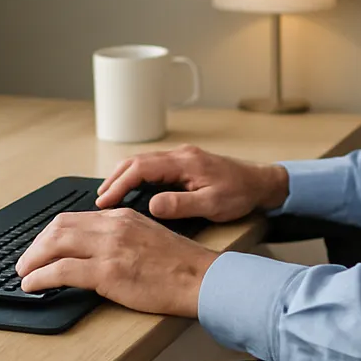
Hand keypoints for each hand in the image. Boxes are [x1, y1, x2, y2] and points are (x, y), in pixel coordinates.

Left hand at [15, 208, 217, 316]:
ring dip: (32, 260)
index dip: (51, 234)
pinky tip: (34, 285)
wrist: (201, 279)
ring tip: (24, 274)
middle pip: (58, 227)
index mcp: (122, 217)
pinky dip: (41, 278)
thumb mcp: (148, 237)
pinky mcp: (108, 272)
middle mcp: (113, 226)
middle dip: (36, 245)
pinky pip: (62, 271)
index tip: (42, 247)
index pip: (74, 218)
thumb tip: (96, 250)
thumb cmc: (181, 265)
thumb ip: (121, 237)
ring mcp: (110, 248)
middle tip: (26, 261)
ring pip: (55, 245)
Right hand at [96, 145, 288, 222]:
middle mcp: (180, 156)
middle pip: (136, 161)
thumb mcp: (213, 204)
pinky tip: (132, 189)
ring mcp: (182, 158)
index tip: (105, 200)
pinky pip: (153, 166)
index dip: (119, 183)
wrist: (262, 183)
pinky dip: (137, 176)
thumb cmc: (241, 193)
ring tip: (109, 195)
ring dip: (123, 176)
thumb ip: (182, 204)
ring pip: (143, 162)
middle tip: (99, 199)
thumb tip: (152, 205)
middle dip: (114, 178)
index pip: (141, 168)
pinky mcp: (185, 164)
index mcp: (184, 163)